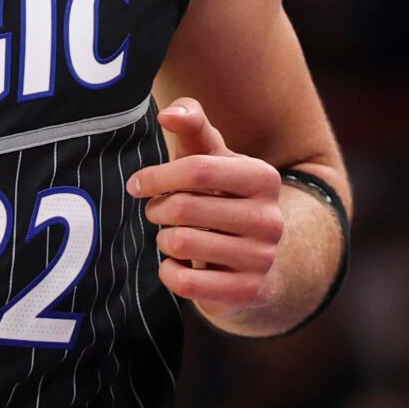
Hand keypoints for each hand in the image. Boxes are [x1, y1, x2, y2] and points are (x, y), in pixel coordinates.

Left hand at [126, 98, 283, 312]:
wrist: (250, 258)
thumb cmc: (220, 195)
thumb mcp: (210, 156)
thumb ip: (192, 124)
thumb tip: (168, 115)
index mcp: (263, 178)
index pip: (197, 169)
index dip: (156, 176)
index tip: (137, 184)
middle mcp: (271, 219)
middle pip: (183, 208)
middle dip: (157, 209)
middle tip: (157, 212)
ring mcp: (262, 259)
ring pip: (180, 243)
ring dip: (163, 240)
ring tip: (173, 237)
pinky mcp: (247, 292)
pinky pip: (184, 281)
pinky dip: (168, 272)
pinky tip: (178, 265)